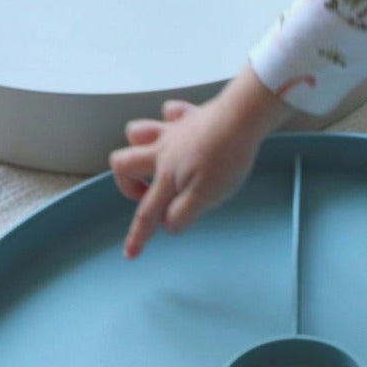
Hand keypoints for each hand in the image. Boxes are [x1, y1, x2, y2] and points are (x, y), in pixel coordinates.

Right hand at [109, 67, 295, 258]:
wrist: (242, 117)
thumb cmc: (227, 158)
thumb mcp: (207, 197)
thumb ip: (183, 213)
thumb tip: (167, 225)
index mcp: (166, 177)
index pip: (147, 212)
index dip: (138, 235)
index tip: (131, 253)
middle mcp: (162, 152)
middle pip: (123, 164)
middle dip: (128, 182)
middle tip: (148, 193)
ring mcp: (174, 131)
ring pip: (137, 132)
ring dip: (139, 146)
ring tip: (154, 159)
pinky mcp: (190, 115)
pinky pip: (171, 113)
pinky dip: (171, 120)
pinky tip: (179, 127)